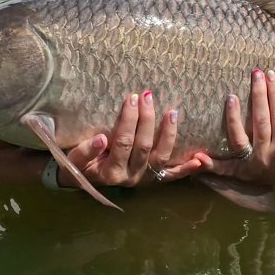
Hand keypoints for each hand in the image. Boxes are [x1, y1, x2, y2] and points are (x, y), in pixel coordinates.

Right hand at [61, 91, 201, 186]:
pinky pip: (171, 175)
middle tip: (146, 95)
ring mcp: (144, 178)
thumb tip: (101, 139)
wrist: (83, 179)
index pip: (122, 142)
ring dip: (168, 134)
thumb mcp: (74, 158)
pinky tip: (200, 160)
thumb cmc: (79, 164)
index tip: (131, 98)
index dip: (128, 120)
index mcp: (110, 172)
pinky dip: (186, 168)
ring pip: (161, 157)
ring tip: (172, 112)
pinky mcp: (153, 179)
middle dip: (146, 118)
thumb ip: (85, 151)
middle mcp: (130, 177)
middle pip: (143, 146)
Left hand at [196, 69, 274, 186]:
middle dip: (259, 95)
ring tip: (232, 97)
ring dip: (233, 117)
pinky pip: (224, 168)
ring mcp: (251, 164)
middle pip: (260, 120)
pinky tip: (199, 156)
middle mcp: (267, 155)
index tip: (271, 74)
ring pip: (239, 138)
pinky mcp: (241, 172)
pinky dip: (211, 165)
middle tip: (256, 73)